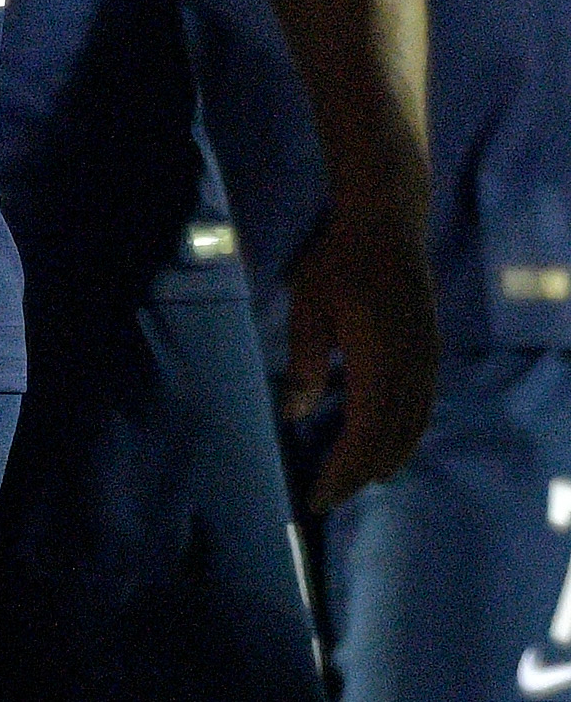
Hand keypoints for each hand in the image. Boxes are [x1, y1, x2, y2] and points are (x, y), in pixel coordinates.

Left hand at [283, 189, 438, 509]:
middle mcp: (410, 368)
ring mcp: (425, 361)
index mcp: (378, 360)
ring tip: (356, 481)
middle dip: (360, 472)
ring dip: (385, 458)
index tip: (319, 496)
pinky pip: (420, 408)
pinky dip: (402, 435)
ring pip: (411, 427)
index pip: (363, 433)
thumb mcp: (309, 307)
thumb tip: (294, 412)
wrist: (388, 226)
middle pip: (390, 438)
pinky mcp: (429, 354)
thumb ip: (305, 362)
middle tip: (329, 496)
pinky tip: (384, 443)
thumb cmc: (338, 262)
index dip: (343, 470)